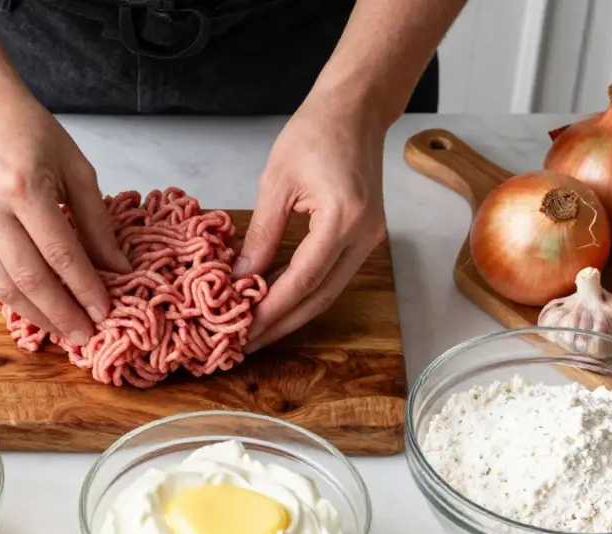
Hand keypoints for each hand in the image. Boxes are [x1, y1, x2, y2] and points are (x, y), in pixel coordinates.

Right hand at [0, 97, 130, 344]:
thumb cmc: (31, 132)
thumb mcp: (76, 168)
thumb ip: (97, 221)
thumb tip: (118, 268)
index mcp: (24, 187)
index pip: (62, 253)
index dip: (86, 288)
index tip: (106, 311)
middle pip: (31, 278)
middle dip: (63, 313)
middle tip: (87, 335)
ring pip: (6, 287)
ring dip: (39, 316)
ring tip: (65, 333)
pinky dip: (17, 299)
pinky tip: (40, 310)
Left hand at [235, 94, 389, 352]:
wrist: (355, 110)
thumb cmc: (315, 132)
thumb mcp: (276, 183)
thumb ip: (261, 235)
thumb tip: (240, 279)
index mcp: (344, 218)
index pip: (304, 279)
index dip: (271, 310)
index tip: (243, 331)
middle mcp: (365, 235)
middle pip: (320, 297)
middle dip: (281, 324)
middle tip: (245, 345)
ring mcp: (371, 239)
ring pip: (329, 292)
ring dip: (292, 314)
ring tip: (256, 331)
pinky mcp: (366, 237)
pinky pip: (333, 275)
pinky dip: (305, 293)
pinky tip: (276, 302)